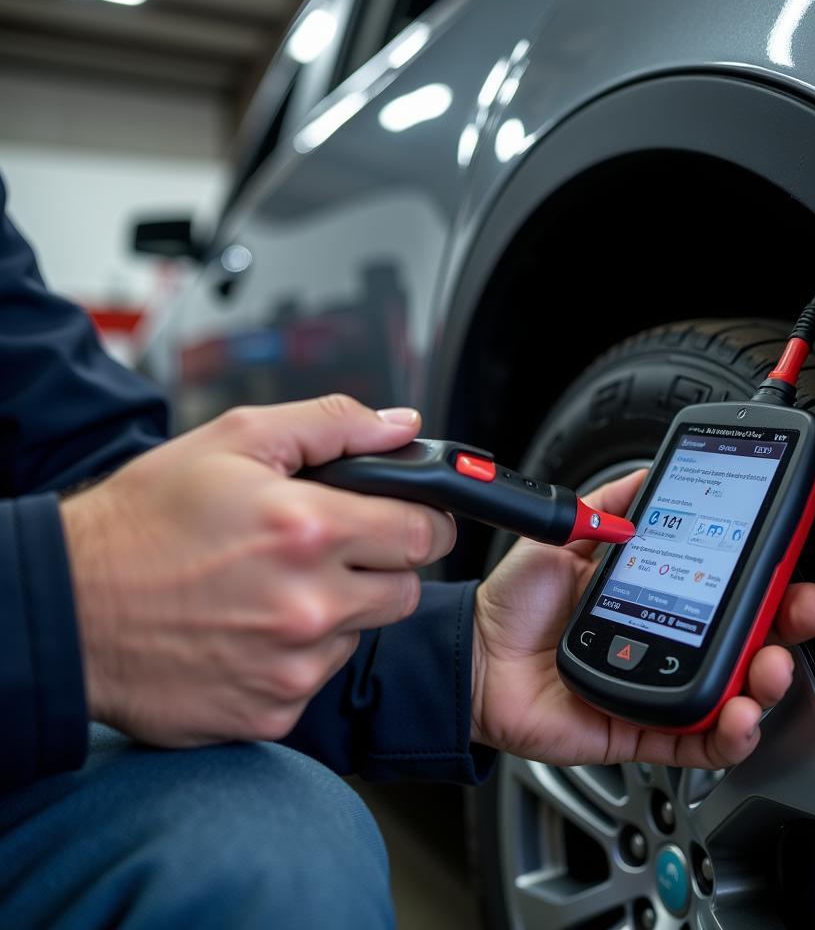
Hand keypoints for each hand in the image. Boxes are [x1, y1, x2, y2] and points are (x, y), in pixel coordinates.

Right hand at [61, 396, 455, 746]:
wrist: (67, 609)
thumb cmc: (144, 521)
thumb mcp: (235, 440)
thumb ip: (333, 424)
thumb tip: (404, 426)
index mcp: (309, 529)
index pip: (424, 533)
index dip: (422, 520)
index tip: (405, 518)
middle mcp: (309, 605)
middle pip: (405, 589)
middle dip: (381, 565)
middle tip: (328, 549)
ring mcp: (291, 667)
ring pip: (361, 634)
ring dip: (336, 611)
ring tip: (273, 587)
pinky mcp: (270, 712)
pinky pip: (316, 678)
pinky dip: (297, 656)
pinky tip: (249, 630)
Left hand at [472, 469, 814, 767]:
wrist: (475, 655)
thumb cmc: (517, 603)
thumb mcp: (565, 538)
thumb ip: (610, 505)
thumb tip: (652, 472)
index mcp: (658, 596)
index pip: (727, 587)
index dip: (766, 576)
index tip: (790, 556)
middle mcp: (668, 643)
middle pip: (747, 640)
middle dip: (788, 624)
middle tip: (804, 607)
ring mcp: (659, 688)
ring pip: (734, 693)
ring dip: (767, 680)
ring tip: (771, 663)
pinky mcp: (643, 731)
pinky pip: (696, 742)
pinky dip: (728, 734)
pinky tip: (740, 714)